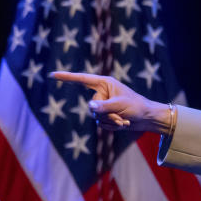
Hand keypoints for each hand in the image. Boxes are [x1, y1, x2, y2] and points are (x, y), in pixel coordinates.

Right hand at [51, 71, 172, 133]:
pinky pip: (101, 124)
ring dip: (111, 122)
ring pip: (96, 117)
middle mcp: (102, 93)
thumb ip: (105, 106)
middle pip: (92, 106)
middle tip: (122, 116)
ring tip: (124, 120)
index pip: (82, 80)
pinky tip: (123, 124)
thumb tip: (90, 107)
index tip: (52, 75)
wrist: (148, 118)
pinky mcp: (105, 115)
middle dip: (107, 115)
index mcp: (105, 84)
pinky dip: (112, 126)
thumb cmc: (137, 107)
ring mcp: (102, 105)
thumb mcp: (121, 105)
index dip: (67, 78)